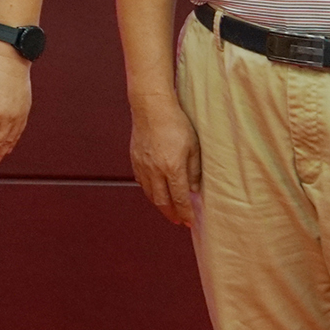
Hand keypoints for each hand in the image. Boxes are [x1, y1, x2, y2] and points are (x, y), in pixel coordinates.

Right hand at [128, 96, 203, 226]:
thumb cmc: (176, 123)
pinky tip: (155, 192)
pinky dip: (149, 191)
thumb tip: (194, 189)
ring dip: (160, 205)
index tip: (189, 221)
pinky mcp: (135, 159)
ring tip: (168, 210)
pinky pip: (141, 182)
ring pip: (150, 193)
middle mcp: (155, 171)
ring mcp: (142, 166)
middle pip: (162, 201)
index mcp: (172, 168)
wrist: (151, 108)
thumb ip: (194, 170)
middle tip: (178, 221)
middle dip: (171, 214)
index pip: (180, 198)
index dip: (185, 212)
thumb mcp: (194, 146)